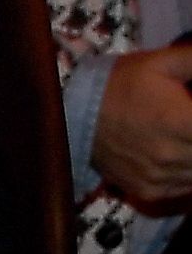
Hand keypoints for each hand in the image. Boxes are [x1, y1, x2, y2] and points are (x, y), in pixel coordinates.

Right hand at [92, 42, 191, 208]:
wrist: (74, 112)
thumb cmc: (122, 83)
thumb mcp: (163, 63)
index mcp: (181, 122)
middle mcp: (173, 156)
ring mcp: (160, 178)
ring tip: (186, 138)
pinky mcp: (148, 191)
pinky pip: (185, 190)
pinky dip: (190, 176)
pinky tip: (183, 156)